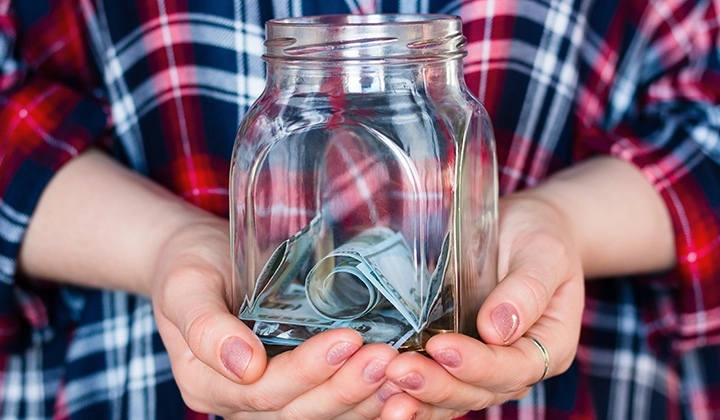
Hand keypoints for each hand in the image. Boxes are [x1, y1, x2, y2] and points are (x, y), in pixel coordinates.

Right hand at [151, 215, 399, 418]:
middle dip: (345, 387)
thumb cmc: (190, 263)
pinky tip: (397, 386)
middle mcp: (239, 400)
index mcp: (207, 382)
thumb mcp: (186, 284)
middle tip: (385, 358)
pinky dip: (365, 400)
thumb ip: (205, 326)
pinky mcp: (295, 384)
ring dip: (362, 400)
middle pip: (298, 410)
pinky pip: (329, 404)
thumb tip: (242, 365)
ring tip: (400, 374)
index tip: (347, 340)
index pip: (263, 391)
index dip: (307, 371)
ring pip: (320, 415)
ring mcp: (269, 396)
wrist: (200, 257)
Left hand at [379, 193, 584, 418]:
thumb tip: (496, 328)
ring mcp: (488, 367)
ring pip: (456, 396)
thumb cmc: (540, 235)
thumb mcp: (543, 252)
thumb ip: (527, 289)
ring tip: (387, 388)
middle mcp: (520, 366)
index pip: (515, 368)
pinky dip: (414, 394)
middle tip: (400, 370)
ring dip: (421, 397)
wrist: (524, 229)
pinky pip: (439, 385)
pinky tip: (385, 393)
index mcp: (551, 345)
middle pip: (481, 391)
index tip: (442, 347)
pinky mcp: (460, 361)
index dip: (478, 365)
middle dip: (439, 385)